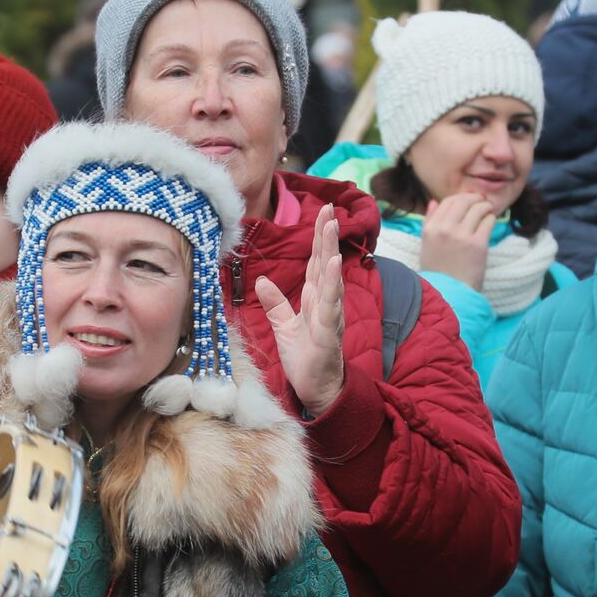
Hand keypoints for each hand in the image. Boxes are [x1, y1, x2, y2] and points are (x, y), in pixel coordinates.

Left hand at [254, 204, 345, 416]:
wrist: (316, 388)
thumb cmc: (305, 357)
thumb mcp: (284, 327)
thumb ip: (275, 303)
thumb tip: (262, 280)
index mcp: (314, 299)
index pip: (315, 262)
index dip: (318, 238)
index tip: (321, 213)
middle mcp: (325, 302)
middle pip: (325, 263)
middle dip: (327, 235)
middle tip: (329, 208)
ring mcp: (329, 315)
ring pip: (331, 277)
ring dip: (331, 251)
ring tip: (332, 226)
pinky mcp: (329, 332)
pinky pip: (331, 304)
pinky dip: (332, 283)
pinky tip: (334, 264)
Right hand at [418, 193, 494, 290]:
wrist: (450, 292)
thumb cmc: (438, 271)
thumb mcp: (426, 245)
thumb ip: (429, 222)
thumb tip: (433, 202)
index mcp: (430, 229)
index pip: (447, 201)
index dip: (461, 198)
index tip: (468, 201)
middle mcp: (444, 229)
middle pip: (464, 201)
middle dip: (475, 199)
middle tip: (482, 203)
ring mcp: (461, 236)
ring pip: (478, 208)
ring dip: (485, 207)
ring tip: (488, 212)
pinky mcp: (477, 243)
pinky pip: (488, 220)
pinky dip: (491, 219)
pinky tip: (489, 223)